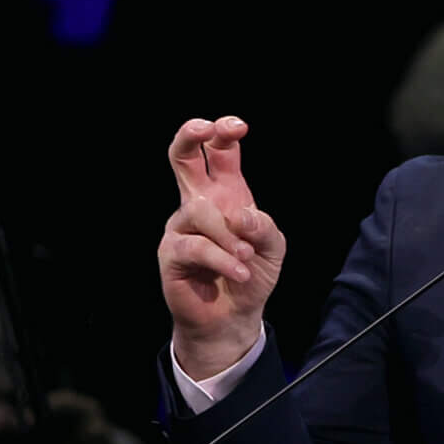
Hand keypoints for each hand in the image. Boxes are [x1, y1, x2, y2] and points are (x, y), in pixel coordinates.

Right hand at [159, 116, 286, 377]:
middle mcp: (199, 202)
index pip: (219, 151)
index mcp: (225, 192)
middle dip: (189, 134)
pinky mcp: (171, 252)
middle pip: (182, 156)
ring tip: (247, 258)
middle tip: (204, 127)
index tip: (238, 127)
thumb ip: (263, 226)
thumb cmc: (252, 274)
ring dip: (229, 236)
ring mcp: (181, 226)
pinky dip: (222, 259)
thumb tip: (239, 215)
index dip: (223, 132)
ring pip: (201, 211)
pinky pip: (196, 245)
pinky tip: (239, 271)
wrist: (234, 316)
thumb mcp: (272, 248)